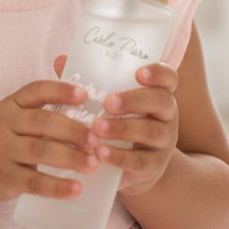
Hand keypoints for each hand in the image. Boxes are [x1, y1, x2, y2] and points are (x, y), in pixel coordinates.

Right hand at [0, 75, 100, 206]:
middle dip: (72, 130)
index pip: (36, 91)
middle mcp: (4, 124)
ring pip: (40, 151)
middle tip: (96, 139)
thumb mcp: (11, 117)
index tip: (84, 95)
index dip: (60, 91)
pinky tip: (76, 188)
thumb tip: (86, 110)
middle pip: (42, 122)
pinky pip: (33, 182)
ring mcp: (2, 151)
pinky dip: (57, 186)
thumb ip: (40, 111)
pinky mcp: (4, 177)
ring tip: (93, 164)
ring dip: (70, 157)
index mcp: (11, 104)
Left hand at [91, 63, 179, 195]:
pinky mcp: (154, 167)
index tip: (138, 73)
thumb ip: (89, 82)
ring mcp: (164, 142)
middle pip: (161, 101)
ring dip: (123, 128)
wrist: (130, 169)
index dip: (157, 73)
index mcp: (157, 93)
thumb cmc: (116, 125)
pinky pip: (140, 161)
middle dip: (134, 100)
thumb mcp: (107, 104)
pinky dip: (119, 157)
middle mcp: (166, 115)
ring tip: (97, 128)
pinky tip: (99, 153)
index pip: (168, 77)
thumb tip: (61, 60)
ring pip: (152, 132)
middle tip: (107, 103)